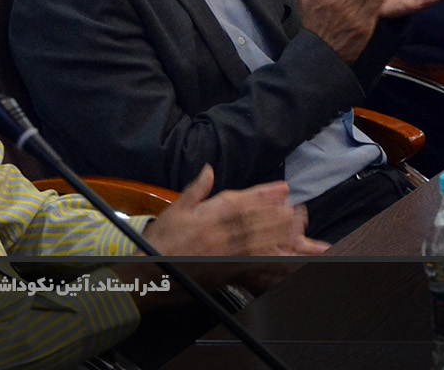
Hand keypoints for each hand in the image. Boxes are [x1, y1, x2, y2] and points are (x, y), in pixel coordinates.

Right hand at [143, 165, 327, 257]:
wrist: (146, 274)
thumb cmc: (158, 243)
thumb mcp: (174, 210)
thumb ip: (196, 190)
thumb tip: (209, 169)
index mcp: (208, 214)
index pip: (242, 200)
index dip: (264, 193)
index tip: (283, 189)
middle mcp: (218, 232)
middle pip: (255, 219)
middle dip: (278, 212)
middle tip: (297, 208)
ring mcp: (222, 252)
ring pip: (257, 239)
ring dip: (278, 232)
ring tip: (297, 226)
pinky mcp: (224, 271)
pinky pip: (251, 264)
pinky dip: (268, 258)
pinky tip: (283, 255)